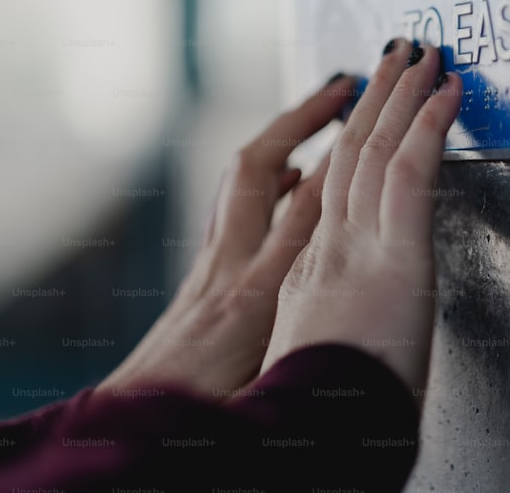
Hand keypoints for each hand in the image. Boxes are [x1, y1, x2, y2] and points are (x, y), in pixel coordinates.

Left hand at [95, 73, 356, 398]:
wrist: (135, 421)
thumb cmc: (202, 407)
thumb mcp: (269, 371)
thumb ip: (303, 328)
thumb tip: (344, 305)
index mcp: (253, 293)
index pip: (302, 210)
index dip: (340, 162)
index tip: (375, 123)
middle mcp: (229, 264)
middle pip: (259, 170)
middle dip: (300, 119)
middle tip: (339, 88)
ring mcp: (214, 264)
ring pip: (244, 181)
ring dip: (283, 140)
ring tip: (318, 117)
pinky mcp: (207, 273)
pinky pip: (239, 206)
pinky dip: (268, 180)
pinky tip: (288, 181)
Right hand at [260, 40, 461, 397]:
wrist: (317, 443)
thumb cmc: (324, 422)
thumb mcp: (318, 364)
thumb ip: (327, 331)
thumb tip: (343, 331)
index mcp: (309, 277)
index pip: (332, 194)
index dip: (349, 147)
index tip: (364, 115)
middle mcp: (329, 249)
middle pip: (349, 158)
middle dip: (373, 102)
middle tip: (391, 57)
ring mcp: (358, 247)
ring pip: (376, 151)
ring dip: (400, 95)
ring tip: (419, 52)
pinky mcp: (397, 256)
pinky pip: (411, 173)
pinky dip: (430, 126)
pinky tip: (446, 90)